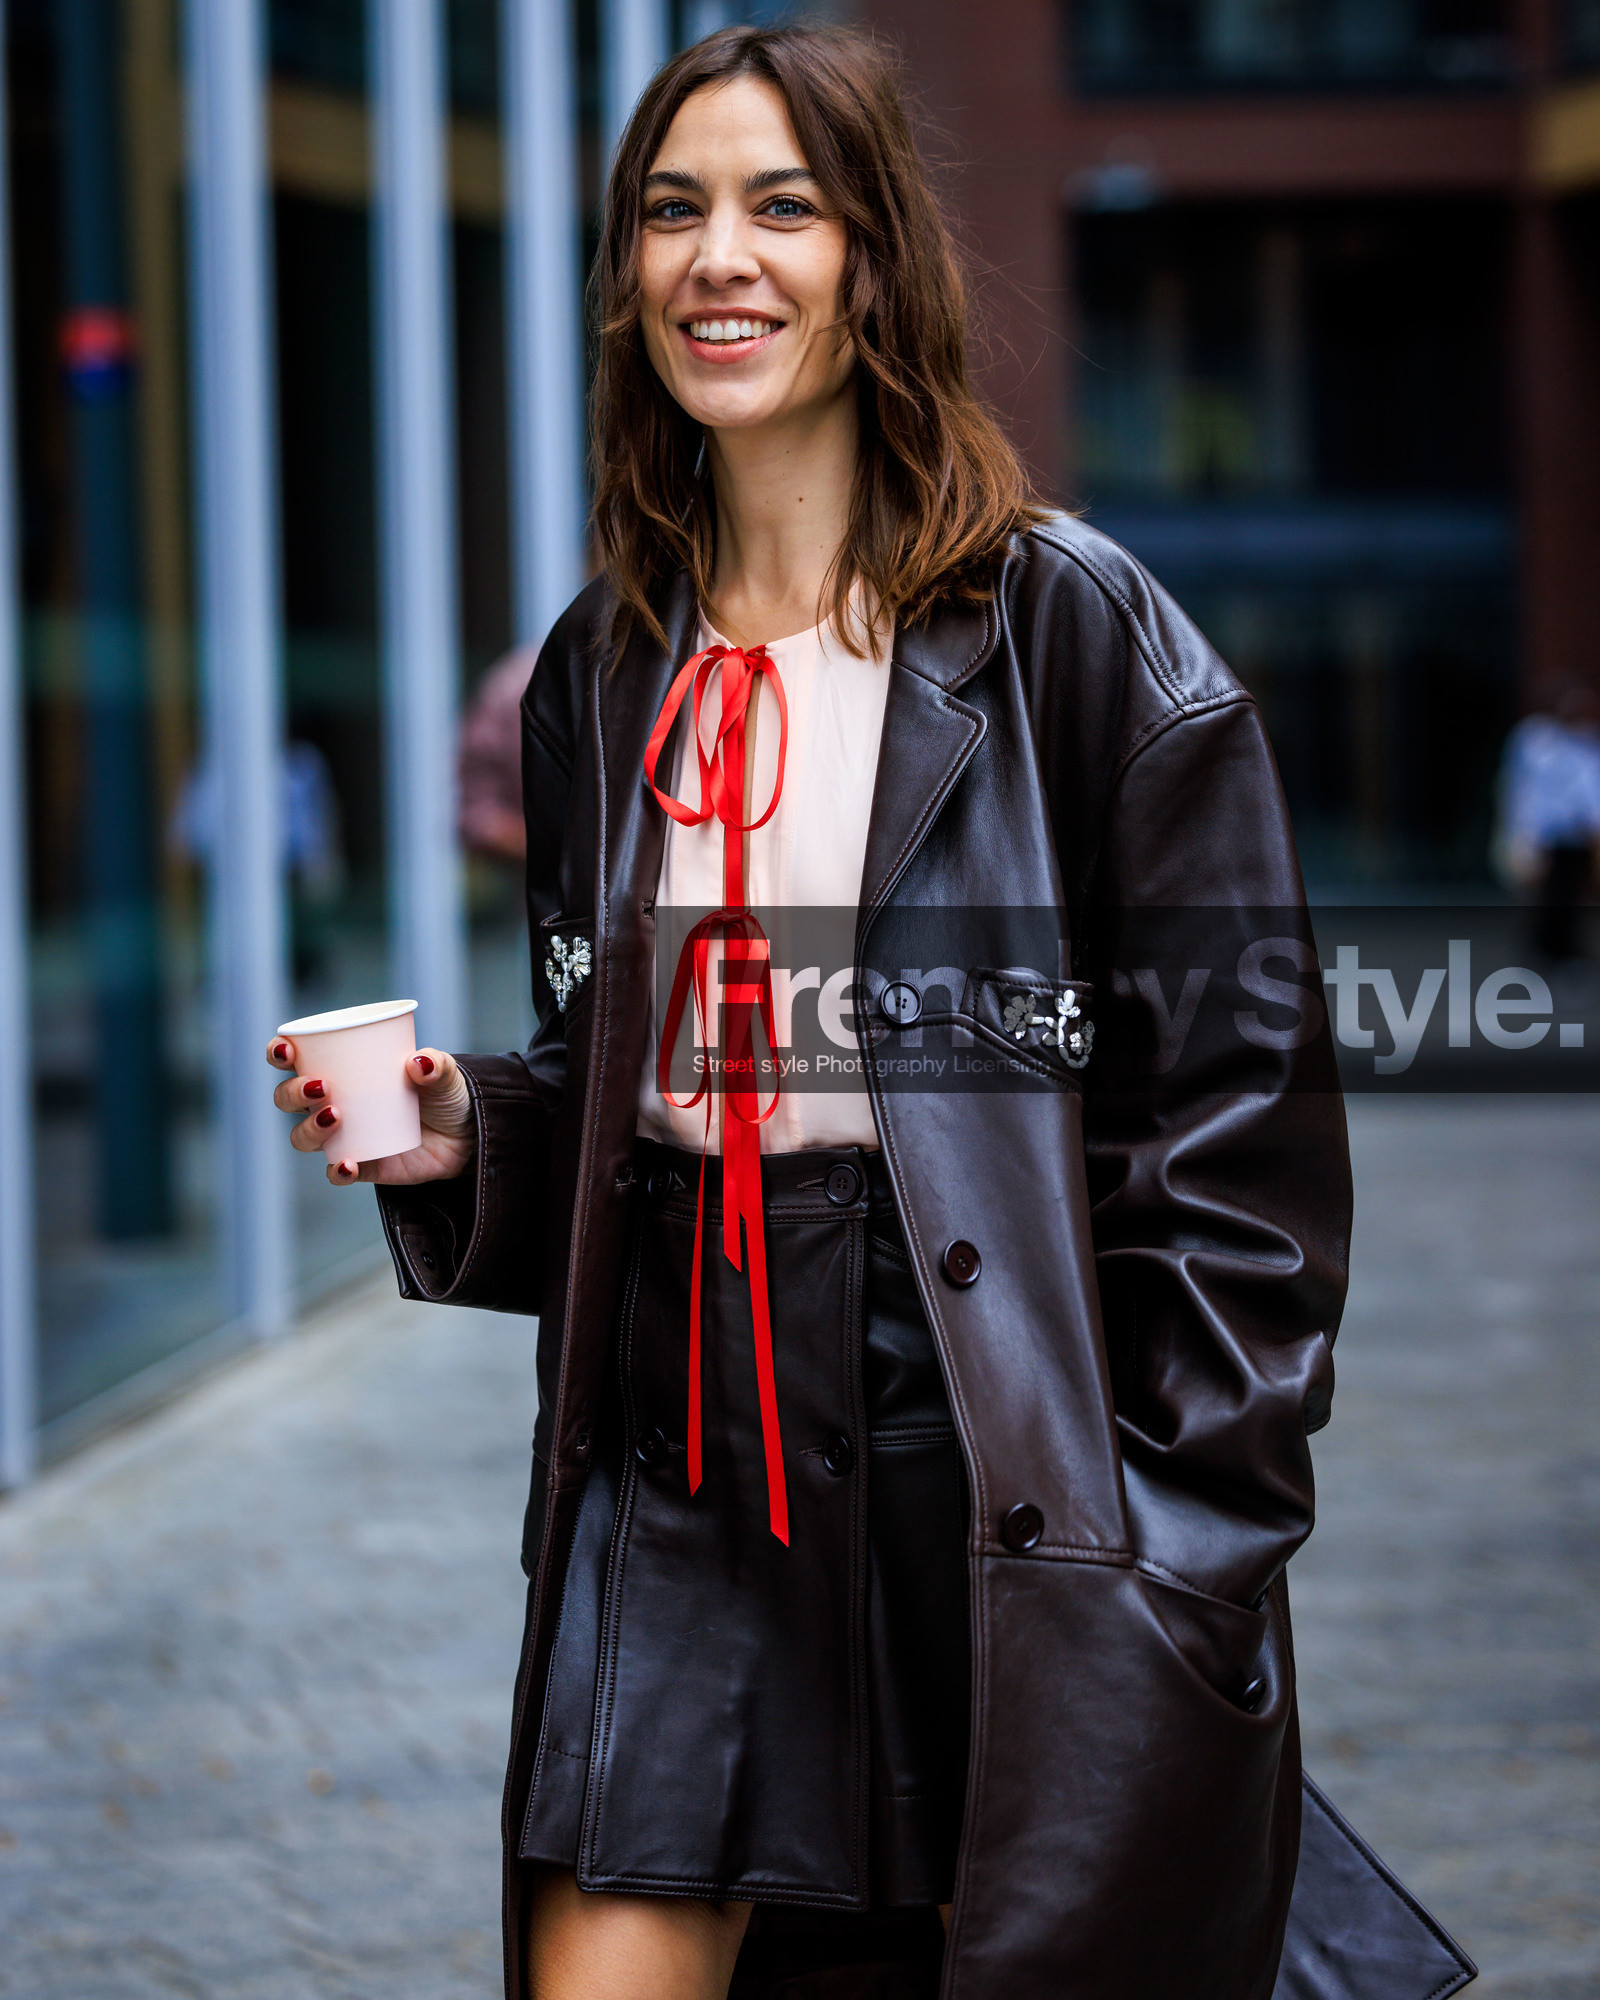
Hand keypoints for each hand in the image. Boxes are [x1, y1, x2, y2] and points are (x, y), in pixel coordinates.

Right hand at [266, 1041, 476, 1186]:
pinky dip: (337, 1170)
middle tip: (322, 1087)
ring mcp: (346, 1136)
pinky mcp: (364, 1165)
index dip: (280, 1053)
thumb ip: (436, 1064)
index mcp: (344, 1068)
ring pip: (302, 1136)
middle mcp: (335, 1101)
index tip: (286, 1052)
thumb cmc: (446, 1094)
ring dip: (308, 1128)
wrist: (469, 1135)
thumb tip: (418, 1064)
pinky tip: (348, 1163)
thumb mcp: (446, 1072)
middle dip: (292, 1093)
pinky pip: (337, 1172)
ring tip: (336, 1117)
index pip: (297, 1058)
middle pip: (288, 1099)